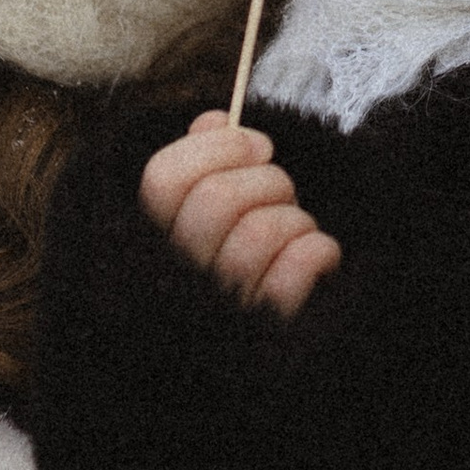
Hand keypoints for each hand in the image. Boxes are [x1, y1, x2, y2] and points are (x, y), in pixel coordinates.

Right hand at [140, 109, 341, 316]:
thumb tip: (214, 121)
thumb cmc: (242, 265)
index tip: (257, 147)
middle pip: (216, 200)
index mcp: (152, 244)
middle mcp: (177, 280)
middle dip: (267, 182)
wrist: (278, 348)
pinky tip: (315, 254)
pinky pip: (295, 268)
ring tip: (294, 230)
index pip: (163, 178)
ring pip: (259, 233)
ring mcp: (220, 309)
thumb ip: (204, 165)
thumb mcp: (213, 213)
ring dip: (293, 219)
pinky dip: (316, 249)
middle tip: (281, 195)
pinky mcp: (267, 326)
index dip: (216, 148)